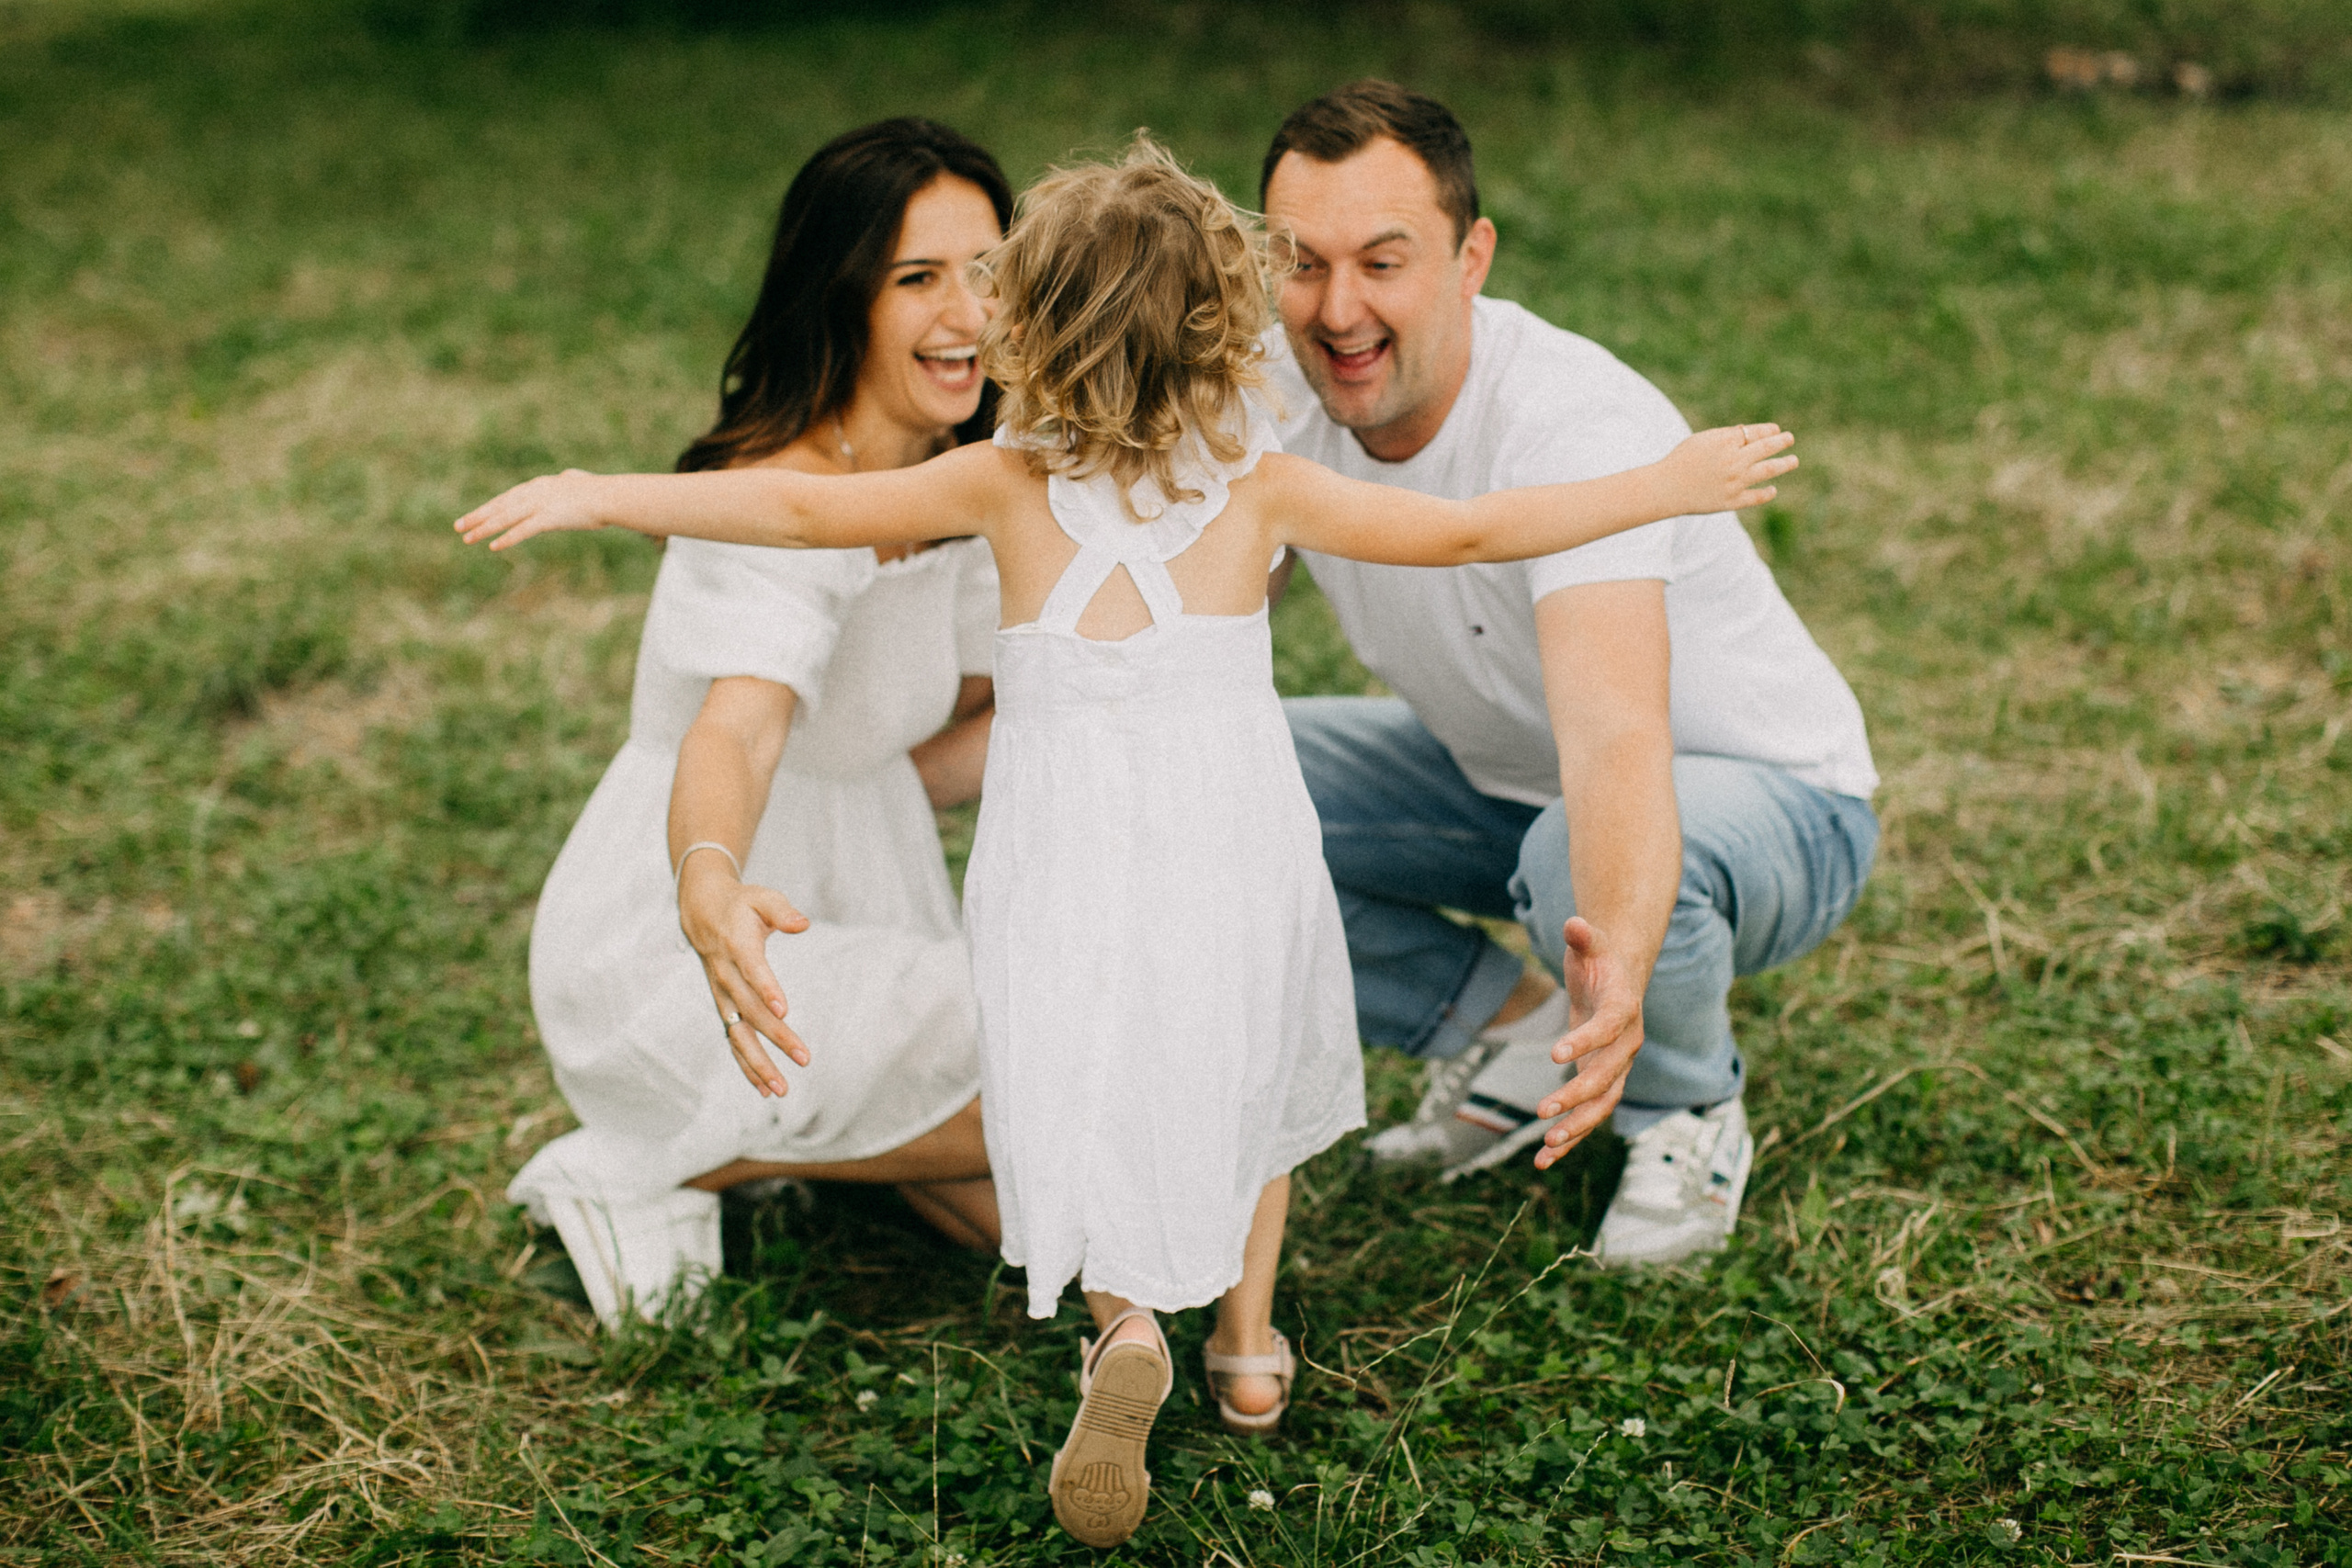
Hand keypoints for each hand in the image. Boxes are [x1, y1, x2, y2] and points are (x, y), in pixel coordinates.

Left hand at [453, 469, 611, 550]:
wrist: (611, 496)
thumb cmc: (600, 492)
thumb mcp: (580, 483)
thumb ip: (570, 480)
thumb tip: (570, 476)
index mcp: (541, 485)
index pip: (508, 497)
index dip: (490, 507)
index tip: (475, 516)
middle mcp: (535, 492)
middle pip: (500, 505)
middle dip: (478, 516)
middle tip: (458, 526)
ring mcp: (540, 505)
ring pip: (505, 517)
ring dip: (484, 528)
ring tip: (467, 538)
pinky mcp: (549, 518)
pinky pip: (523, 530)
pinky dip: (507, 538)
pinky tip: (494, 546)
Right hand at [676, 855, 814, 1096]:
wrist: (702, 912)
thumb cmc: (742, 905)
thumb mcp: (762, 897)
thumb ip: (783, 911)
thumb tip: (803, 924)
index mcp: (737, 946)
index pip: (752, 971)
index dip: (767, 989)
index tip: (785, 1010)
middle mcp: (726, 976)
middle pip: (750, 1011)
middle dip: (777, 1037)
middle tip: (804, 1058)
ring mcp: (722, 996)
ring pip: (738, 1035)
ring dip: (758, 1064)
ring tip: (781, 1089)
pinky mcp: (724, 1008)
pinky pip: (733, 1040)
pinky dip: (747, 1065)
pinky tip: (765, 1088)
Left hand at [1531, 916, 1645, 1168]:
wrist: (1617, 979)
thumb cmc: (1600, 960)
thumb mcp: (1591, 944)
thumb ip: (1584, 936)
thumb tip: (1574, 923)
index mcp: (1624, 1010)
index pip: (1609, 1029)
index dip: (1586, 1041)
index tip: (1555, 1054)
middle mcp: (1626, 1045)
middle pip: (1606, 1078)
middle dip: (1576, 1097)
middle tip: (1543, 1111)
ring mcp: (1615, 1068)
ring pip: (1601, 1106)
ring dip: (1576, 1128)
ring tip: (1545, 1147)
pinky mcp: (1599, 1082)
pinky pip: (1587, 1116)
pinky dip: (1567, 1140)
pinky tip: (1541, 1161)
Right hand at [1660, 424, 1796, 515]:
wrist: (1665, 488)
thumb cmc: (1681, 460)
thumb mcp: (1702, 439)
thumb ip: (1726, 436)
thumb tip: (1747, 433)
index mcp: (1726, 442)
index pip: (1755, 433)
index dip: (1768, 430)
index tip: (1776, 430)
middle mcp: (1734, 460)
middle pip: (1766, 448)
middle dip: (1781, 442)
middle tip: (1790, 439)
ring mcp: (1735, 482)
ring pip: (1768, 470)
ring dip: (1784, 464)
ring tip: (1793, 461)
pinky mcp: (1731, 501)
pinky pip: (1756, 497)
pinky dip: (1766, 493)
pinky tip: (1773, 490)